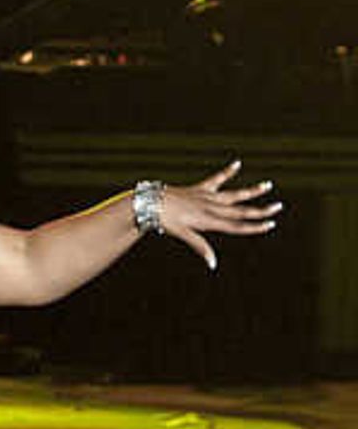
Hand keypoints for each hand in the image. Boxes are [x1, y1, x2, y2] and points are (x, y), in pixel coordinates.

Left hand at [154, 161, 280, 273]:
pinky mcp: (199, 188)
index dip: (254, 226)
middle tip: (279, 207)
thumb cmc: (165, 221)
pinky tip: (237, 163)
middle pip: (241, 210)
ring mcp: (207, 197)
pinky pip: (216, 179)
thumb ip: (200, 247)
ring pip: (234, 194)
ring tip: (267, 184)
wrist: (149, 203)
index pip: (237, 226)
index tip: (271, 224)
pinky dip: (227, 172)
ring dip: (251, 190)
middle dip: (261, 210)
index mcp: (209, 221)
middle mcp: (211, 208)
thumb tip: (213, 264)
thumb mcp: (183, 235)